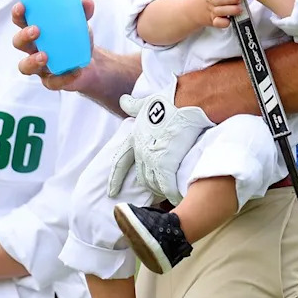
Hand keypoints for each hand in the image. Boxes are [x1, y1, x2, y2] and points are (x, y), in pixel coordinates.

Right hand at [12, 0, 97, 90]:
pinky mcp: (50, 81)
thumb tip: (87, 2)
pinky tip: (75, 71)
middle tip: (36, 30)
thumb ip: (83, 13)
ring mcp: (39, 67)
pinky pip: (52, 82)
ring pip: (26, 66)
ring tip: (45, 56)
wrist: (89, 64)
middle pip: (18, 42)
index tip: (22, 7)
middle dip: (23, 36)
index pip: (20, 21)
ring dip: (33, 60)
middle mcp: (32, 49)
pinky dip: (64, 77)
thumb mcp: (80, 24)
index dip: (17, 14)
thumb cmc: (76, 39)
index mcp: (35, 31)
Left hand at [110, 89, 213, 203]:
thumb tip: (123, 100)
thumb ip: (134, 105)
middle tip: (157, 189)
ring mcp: (153, 159)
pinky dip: (172, 194)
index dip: (115, 178)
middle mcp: (141, 150)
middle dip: (148, 183)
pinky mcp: (167, 165)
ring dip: (161, 189)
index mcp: (135, 138)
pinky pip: (167, 187)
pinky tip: (176, 196)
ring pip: (153, 183)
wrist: (187, 104)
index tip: (111, 191)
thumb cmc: (169, 101)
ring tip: (170, 192)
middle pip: (141, 176)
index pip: (121, 162)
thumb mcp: (147, 102)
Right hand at [203, 0, 242, 28]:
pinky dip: (223, 22)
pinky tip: (229, 20)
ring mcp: (213, 12)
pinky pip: (218, 23)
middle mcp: (211, 2)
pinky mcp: (214, 21)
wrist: (193, 10)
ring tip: (239, 9)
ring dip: (230, 10)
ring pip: (220, 11)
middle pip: (219, 1)